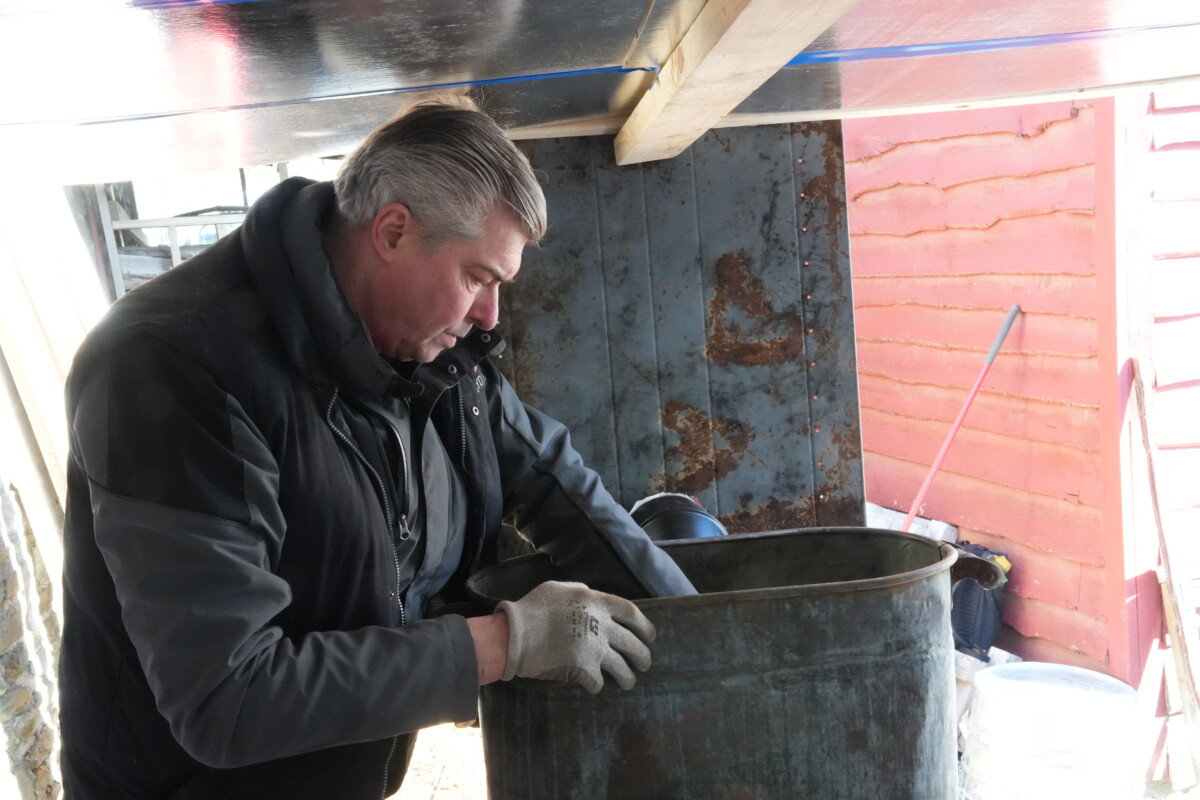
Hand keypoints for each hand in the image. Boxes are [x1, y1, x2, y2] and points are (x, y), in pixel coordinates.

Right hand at [496, 581, 655, 693]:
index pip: (631, 613)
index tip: (650, 636)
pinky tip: (594, 686)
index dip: (644, 626)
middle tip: (644, 663)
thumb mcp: (559, 588)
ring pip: (622, 668)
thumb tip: (593, 596)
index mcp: (596, 602)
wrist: (514, 634)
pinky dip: (597, 686)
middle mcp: (601, 624)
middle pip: (633, 643)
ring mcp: (594, 648)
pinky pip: (599, 682)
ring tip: (628, 682)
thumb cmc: (532, 608)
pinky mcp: (584, 669)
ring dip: (627, 677)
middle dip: (642, 656)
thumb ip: (581, 591)